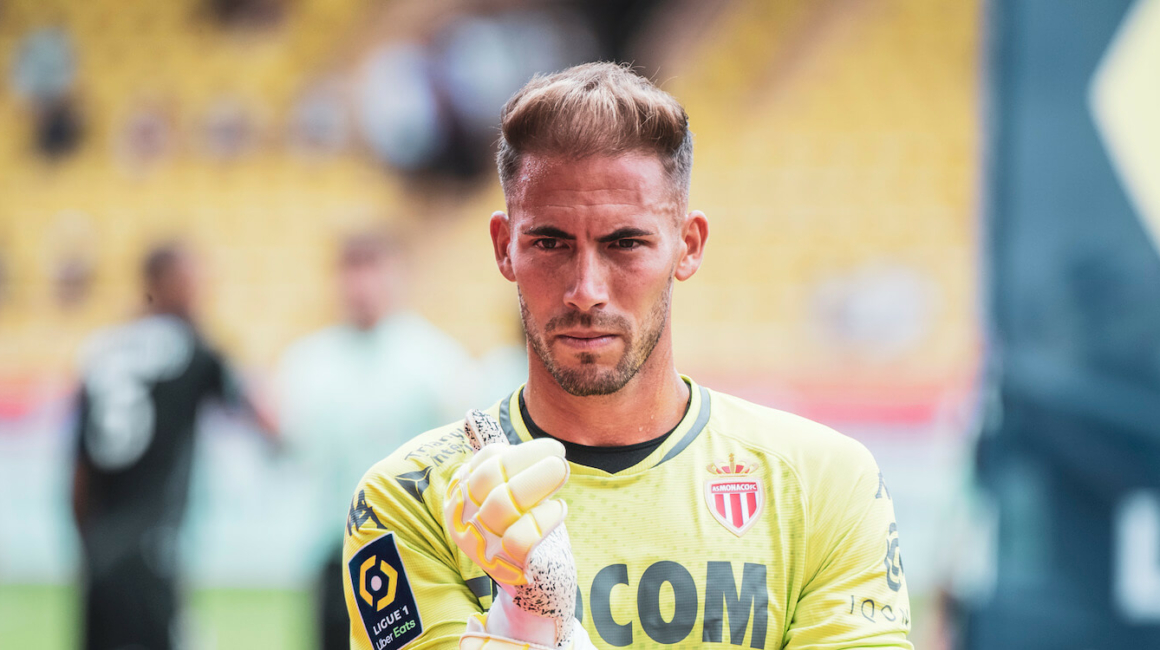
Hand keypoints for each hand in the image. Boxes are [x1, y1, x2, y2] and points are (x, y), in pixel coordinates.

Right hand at [444, 410, 578, 647]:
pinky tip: (559, 510)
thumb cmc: (525, 533)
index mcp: (460, 503)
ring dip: (538, 480)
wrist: (540, 591)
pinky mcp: (510, 569)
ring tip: (562, 471)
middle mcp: (465, 527)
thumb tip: (473, 415)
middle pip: (490, 479)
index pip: (482, 464)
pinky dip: (545, 517)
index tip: (543, 450)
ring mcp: (485, 549)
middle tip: (559, 453)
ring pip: (504, 504)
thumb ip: (494, 460)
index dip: (514, 452)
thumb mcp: (508, 494)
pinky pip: (522, 536)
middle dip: (528, 459)